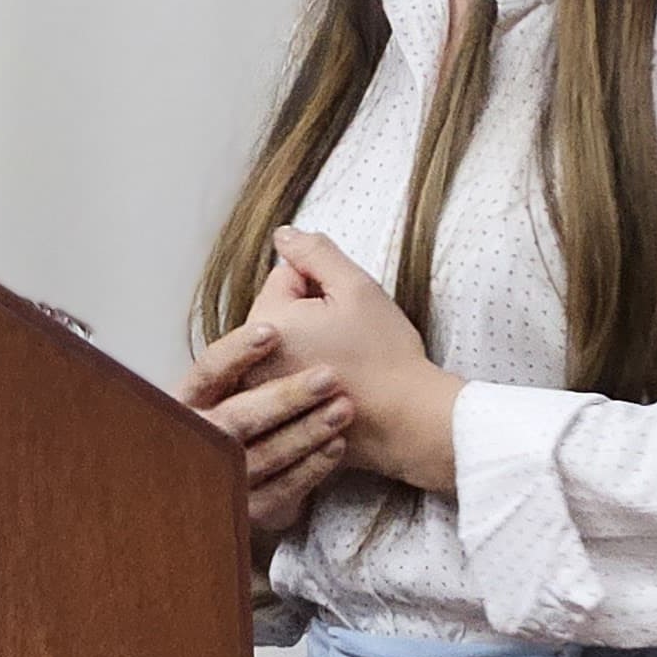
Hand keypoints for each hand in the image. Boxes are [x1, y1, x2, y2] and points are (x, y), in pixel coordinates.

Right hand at [177, 320, 352, 537]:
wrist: (270, 473)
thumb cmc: (265, 400)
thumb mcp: (261, 355)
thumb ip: (274, 306)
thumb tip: (288, 244)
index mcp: (195, 397)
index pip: (207, 371)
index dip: (236, 352)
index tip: (271, 330)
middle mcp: (203, 438)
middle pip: (236, 418)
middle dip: (284, 397)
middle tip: (328, 376)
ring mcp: (225, 479)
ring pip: (262, 457)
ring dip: (306, 431)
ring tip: (343, 408)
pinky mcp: (252, 509)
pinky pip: (280, 491)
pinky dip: (310, 468)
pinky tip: (336, 445)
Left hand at [253, 228, 462, 494]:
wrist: (406, 421)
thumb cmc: (385, 355)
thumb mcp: (356, 287)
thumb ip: (315, 252)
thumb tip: (284, 234)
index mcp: (266, 323)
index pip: (283, 275)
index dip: (321, 286)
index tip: (346, 313)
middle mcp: (251, 362)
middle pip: (277, 312)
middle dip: (308, 315)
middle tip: (346, 338)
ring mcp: (260, 394)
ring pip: (281, 345)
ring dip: (306, 346)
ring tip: (343, 365)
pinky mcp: (275, 419)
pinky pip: (283, 379)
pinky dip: (305, 379)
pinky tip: (335, 389)